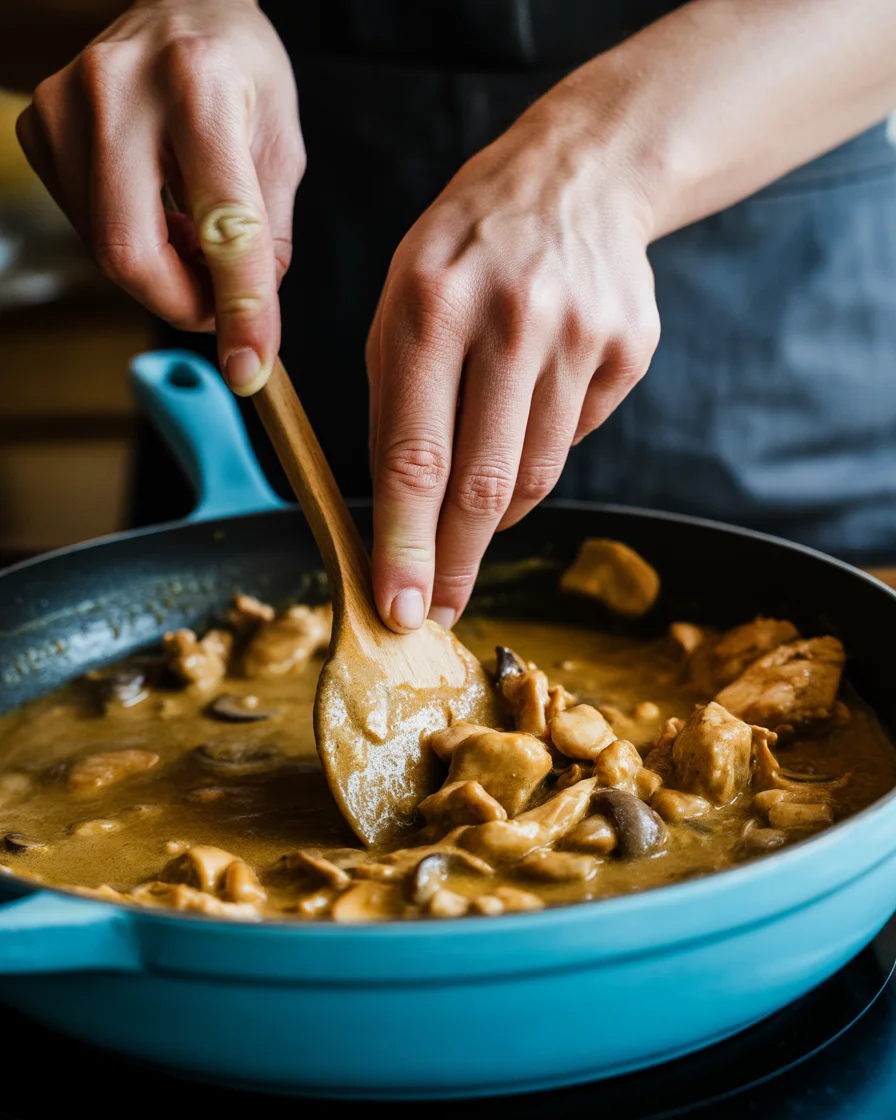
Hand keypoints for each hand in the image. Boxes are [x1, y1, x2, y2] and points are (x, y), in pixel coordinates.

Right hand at [16, 0, 302, 393]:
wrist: (171, 4)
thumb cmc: (237, 72)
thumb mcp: (282, 142)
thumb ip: (269, 233)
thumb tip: (251, 313)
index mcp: (199, 84)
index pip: (223, 223)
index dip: (242, 308)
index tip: (251, 368)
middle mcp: (119, 87)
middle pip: (131, 251)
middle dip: (182, 304)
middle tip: (218, 305)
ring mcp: (66, 104)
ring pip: (106, 249)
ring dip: (162, 273)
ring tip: (194, 239)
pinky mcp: (38, 126)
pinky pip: (85, 226)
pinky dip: (133, 244)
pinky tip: (158, 213)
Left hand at [367, 89, 660, 632]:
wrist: (578, 177)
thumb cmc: (466, 249)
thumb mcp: (401, 303)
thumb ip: (392, 407)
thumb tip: (396, 519)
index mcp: (433, 305)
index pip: (416, 454)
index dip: (404, 543)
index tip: (398, 608)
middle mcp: (513, 319)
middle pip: (484, 483)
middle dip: (455, 561)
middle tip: (439, 610)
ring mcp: (580, 335)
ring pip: (535, 473)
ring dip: (497, 509)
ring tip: (474, 504)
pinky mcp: (629, 350)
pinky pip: (575, 438)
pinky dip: (541, 448)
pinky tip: (531, 405)